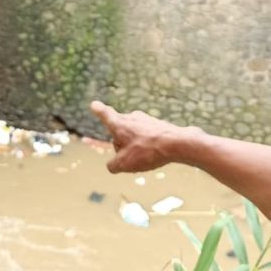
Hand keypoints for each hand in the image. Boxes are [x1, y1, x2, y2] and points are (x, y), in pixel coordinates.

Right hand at [89, 100, 203, 172]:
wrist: (177, 144)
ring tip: (144, 157)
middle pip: (120, 130)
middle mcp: (132, 117)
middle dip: (120, 143)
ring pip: (134, 134)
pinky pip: (147, 136)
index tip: (94, 104)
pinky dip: (147, 145)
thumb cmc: (147, 152)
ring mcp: (146, 119)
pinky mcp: (158, 124)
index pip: (105, 115)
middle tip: (127, 158)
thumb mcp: (124, 164)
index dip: (99, 111)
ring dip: (134, 145)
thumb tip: (112, 165)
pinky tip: (155, 154)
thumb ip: (113, 165)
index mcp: (119, 124)